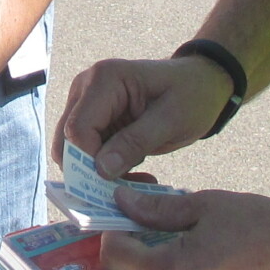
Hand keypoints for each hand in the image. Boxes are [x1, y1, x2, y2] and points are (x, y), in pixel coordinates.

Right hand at [53, 53, 236, 178]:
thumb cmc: (191, 95)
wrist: (202, 85)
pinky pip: (88, 152)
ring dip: (99, 173)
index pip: (77, 130)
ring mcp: (87, 104)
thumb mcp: (171, 120)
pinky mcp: (94, 121)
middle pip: (67, 141)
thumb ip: (135, 142)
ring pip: (74, 151)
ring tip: (138, 180)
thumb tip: (101, 170)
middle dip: (90, 170)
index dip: (89, 161)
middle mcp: (86, 88)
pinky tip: (135, 174)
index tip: (115, 183)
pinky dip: (106, 169)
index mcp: (104, 79)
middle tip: (125, 189)